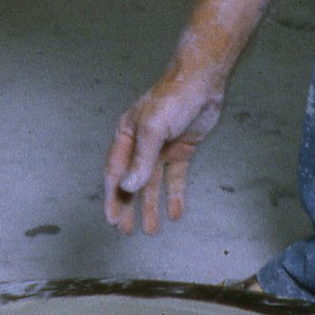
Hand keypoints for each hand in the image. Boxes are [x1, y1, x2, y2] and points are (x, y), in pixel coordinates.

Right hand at [104, 68, 225, 234]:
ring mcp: (161, 148)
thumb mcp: (153, 129)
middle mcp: (141, 144)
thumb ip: (142, 160)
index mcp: (126, 136)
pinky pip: (175, 178)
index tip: (112, 220)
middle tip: (126, 231)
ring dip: (150, 206)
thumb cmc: (173, 99)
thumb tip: (128, 188)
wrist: (202, 82)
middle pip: (131, 182)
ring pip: (152, 184)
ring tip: (151, 229)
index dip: (112, 197)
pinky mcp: (181, 150)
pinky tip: (175, 213)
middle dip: (128, 207)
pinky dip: (174, 196)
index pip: (114, 173)